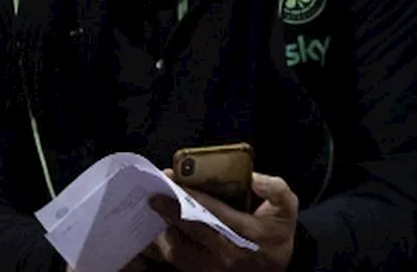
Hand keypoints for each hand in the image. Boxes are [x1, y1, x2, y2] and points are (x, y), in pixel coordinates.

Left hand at [148, 172, 298, 270]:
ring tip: (154, 209)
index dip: (191, 194)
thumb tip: (254, 178)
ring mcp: (213, 267)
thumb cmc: (275, 234)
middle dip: (170, 209)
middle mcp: (228, 251)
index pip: (214, 211)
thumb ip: (276, 189)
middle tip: (154, 195)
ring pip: (180, 247)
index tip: (172, 178)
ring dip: (164, 227)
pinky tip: (158, 229)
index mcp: (247, 232)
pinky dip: (165, 244)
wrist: (274, 270)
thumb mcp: (285, 209)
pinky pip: (177, 259)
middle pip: (192, 228)